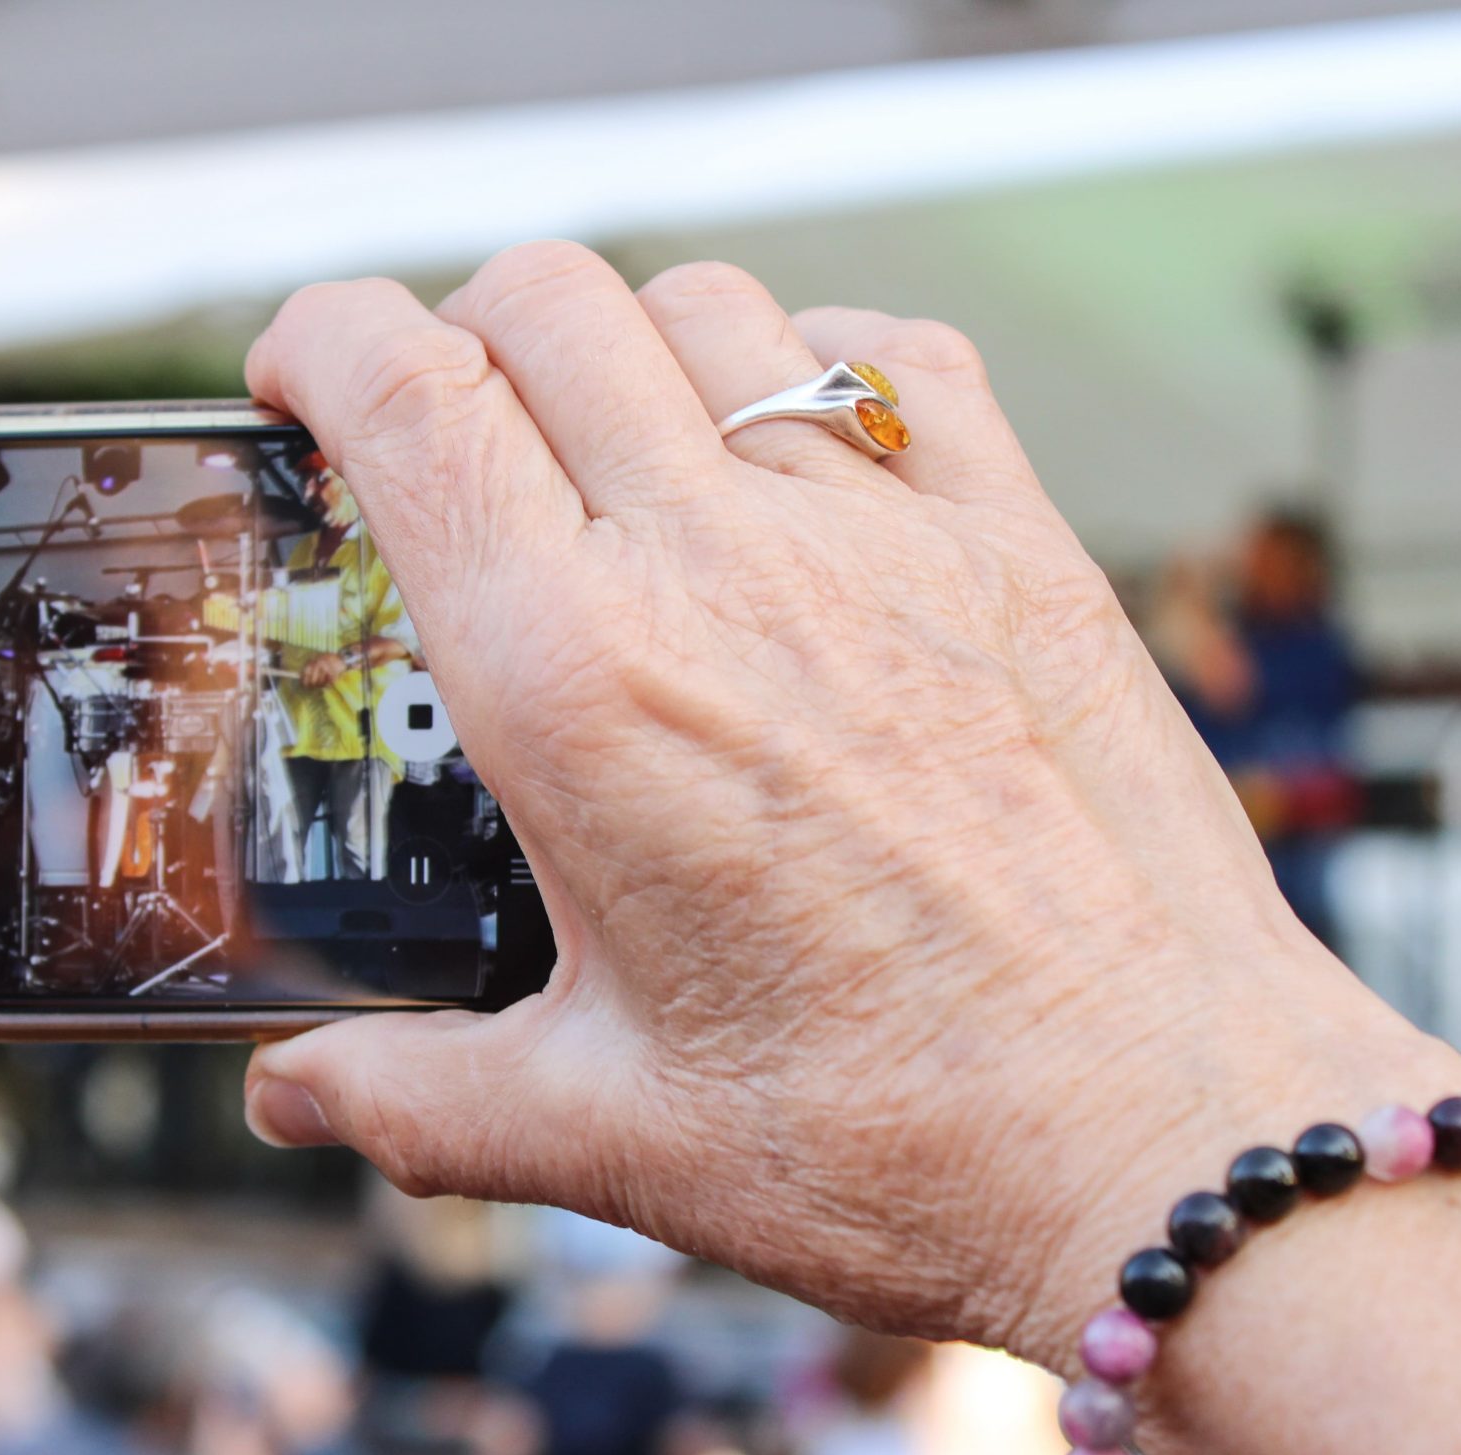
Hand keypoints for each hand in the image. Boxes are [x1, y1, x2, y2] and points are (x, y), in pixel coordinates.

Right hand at [238, 245, 1459, 1369]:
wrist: (1165, 1144)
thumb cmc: (897, 1144)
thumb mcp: (605, 1133)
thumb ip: (412, 1101)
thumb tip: (295, 1094)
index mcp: (583, 690)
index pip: (410, 397)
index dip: (319, 341)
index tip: (295, 384)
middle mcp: (726, 572)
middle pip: (544, 303)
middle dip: (452, 330)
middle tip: (439, 435)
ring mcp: (887, 541)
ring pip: (711, 305)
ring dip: (622, 344)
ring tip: (609, 451)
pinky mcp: (1021, 547)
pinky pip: (898, 353)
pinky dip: (812, 357)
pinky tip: (792, 454)